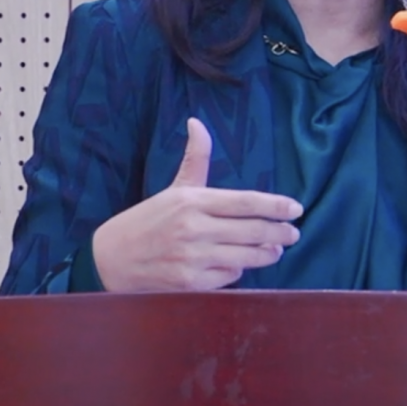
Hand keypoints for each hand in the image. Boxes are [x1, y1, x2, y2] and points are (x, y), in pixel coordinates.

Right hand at [90, 118, 301, 290]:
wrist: (110, 260)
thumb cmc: (146, 221)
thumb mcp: (173, 188)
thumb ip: (195, 158)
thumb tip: (197, 122)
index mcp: (192, 201)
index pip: (245, 202)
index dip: (275, 206)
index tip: (296, 209)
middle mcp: (194, 228)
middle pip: (252, 231)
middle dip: (280, 233)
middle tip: (293, 233)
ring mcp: (193, 257)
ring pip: (245, 257)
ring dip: (266, 254)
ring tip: (275, 250)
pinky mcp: (190, 283)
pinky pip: (228, 277)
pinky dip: (237, 271)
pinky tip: (240, 265)